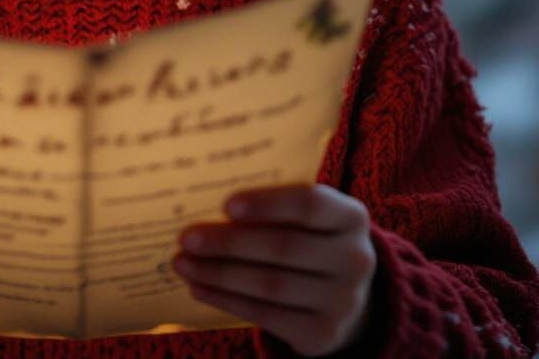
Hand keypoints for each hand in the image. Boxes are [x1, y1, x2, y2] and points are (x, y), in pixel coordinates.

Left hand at [172, 183, 376, 356]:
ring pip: (269, 285)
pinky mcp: (323, 334)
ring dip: (219, 274)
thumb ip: (272, 208)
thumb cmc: (309, 237)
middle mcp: (355, 259)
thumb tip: (206, 206)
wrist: (345, 295)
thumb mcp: (306, 217)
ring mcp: (343, 301)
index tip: (226, 205)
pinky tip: (199, 288)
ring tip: (183, 264)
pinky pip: (266, 314)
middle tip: (186, 237)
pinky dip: (226, 300)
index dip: (267, 204)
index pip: (309, 204)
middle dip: (228, 242)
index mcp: (351, 217)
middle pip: (282, 247)